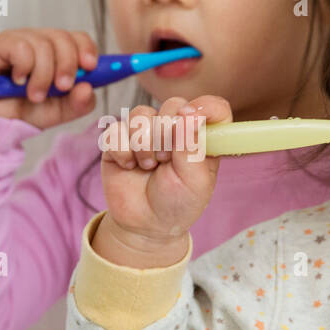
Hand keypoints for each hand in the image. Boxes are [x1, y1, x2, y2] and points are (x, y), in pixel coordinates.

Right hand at [0, 28, 99, 128]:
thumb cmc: (25, 111)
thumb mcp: (60, 111)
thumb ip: (79, 103)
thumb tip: (88, 87)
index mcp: (55, 52)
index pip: (77, 38)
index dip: (87, 49)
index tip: (91, 67)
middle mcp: (37, 41)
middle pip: (62, 38)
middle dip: (67, 65)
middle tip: (62, 88)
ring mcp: (16, 39)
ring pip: (42, 44)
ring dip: (43, 75)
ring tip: (34, 95)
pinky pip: (20, 47)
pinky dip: (24, 68)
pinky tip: (17, 81)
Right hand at [91, 95, 230, 268]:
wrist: (144, 224)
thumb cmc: (176, 203)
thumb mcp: (194, 182)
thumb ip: (192, 146)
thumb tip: (189, 113)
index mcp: (201, 137)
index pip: (213, 107)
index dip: (205, 107)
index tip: (191, 120)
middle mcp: (175, 128)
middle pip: (172, 104)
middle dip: (166, 134)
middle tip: (166, 160)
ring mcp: (146, 131)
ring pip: (140, 114)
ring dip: (143, 144)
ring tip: (148, 166)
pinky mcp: (120, 139)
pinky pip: (115, 129)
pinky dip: (122, 151)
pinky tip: (129, 166)